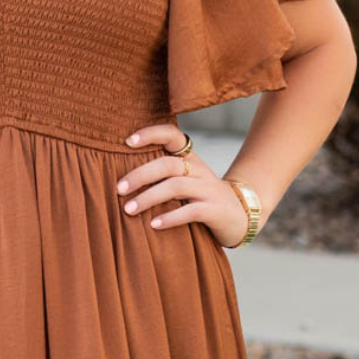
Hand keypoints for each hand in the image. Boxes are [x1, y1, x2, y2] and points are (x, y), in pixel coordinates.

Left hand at [117, 124, 257, 247]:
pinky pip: (191, 211)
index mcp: (189, 159)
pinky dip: (170, 217)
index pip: (172, 135)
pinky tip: (154, 225)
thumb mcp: (184, 180)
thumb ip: (162, 175)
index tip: (127, 141)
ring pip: (176, 186)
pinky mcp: (214, 210)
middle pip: (167, 164)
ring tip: (129, 209)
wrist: (239, 215)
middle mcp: (199, 170)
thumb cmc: (200, 198)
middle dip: (140, 175)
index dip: (151, 134)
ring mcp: (208, 189)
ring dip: (149, 197)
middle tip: (119, 189)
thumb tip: (121, 178)